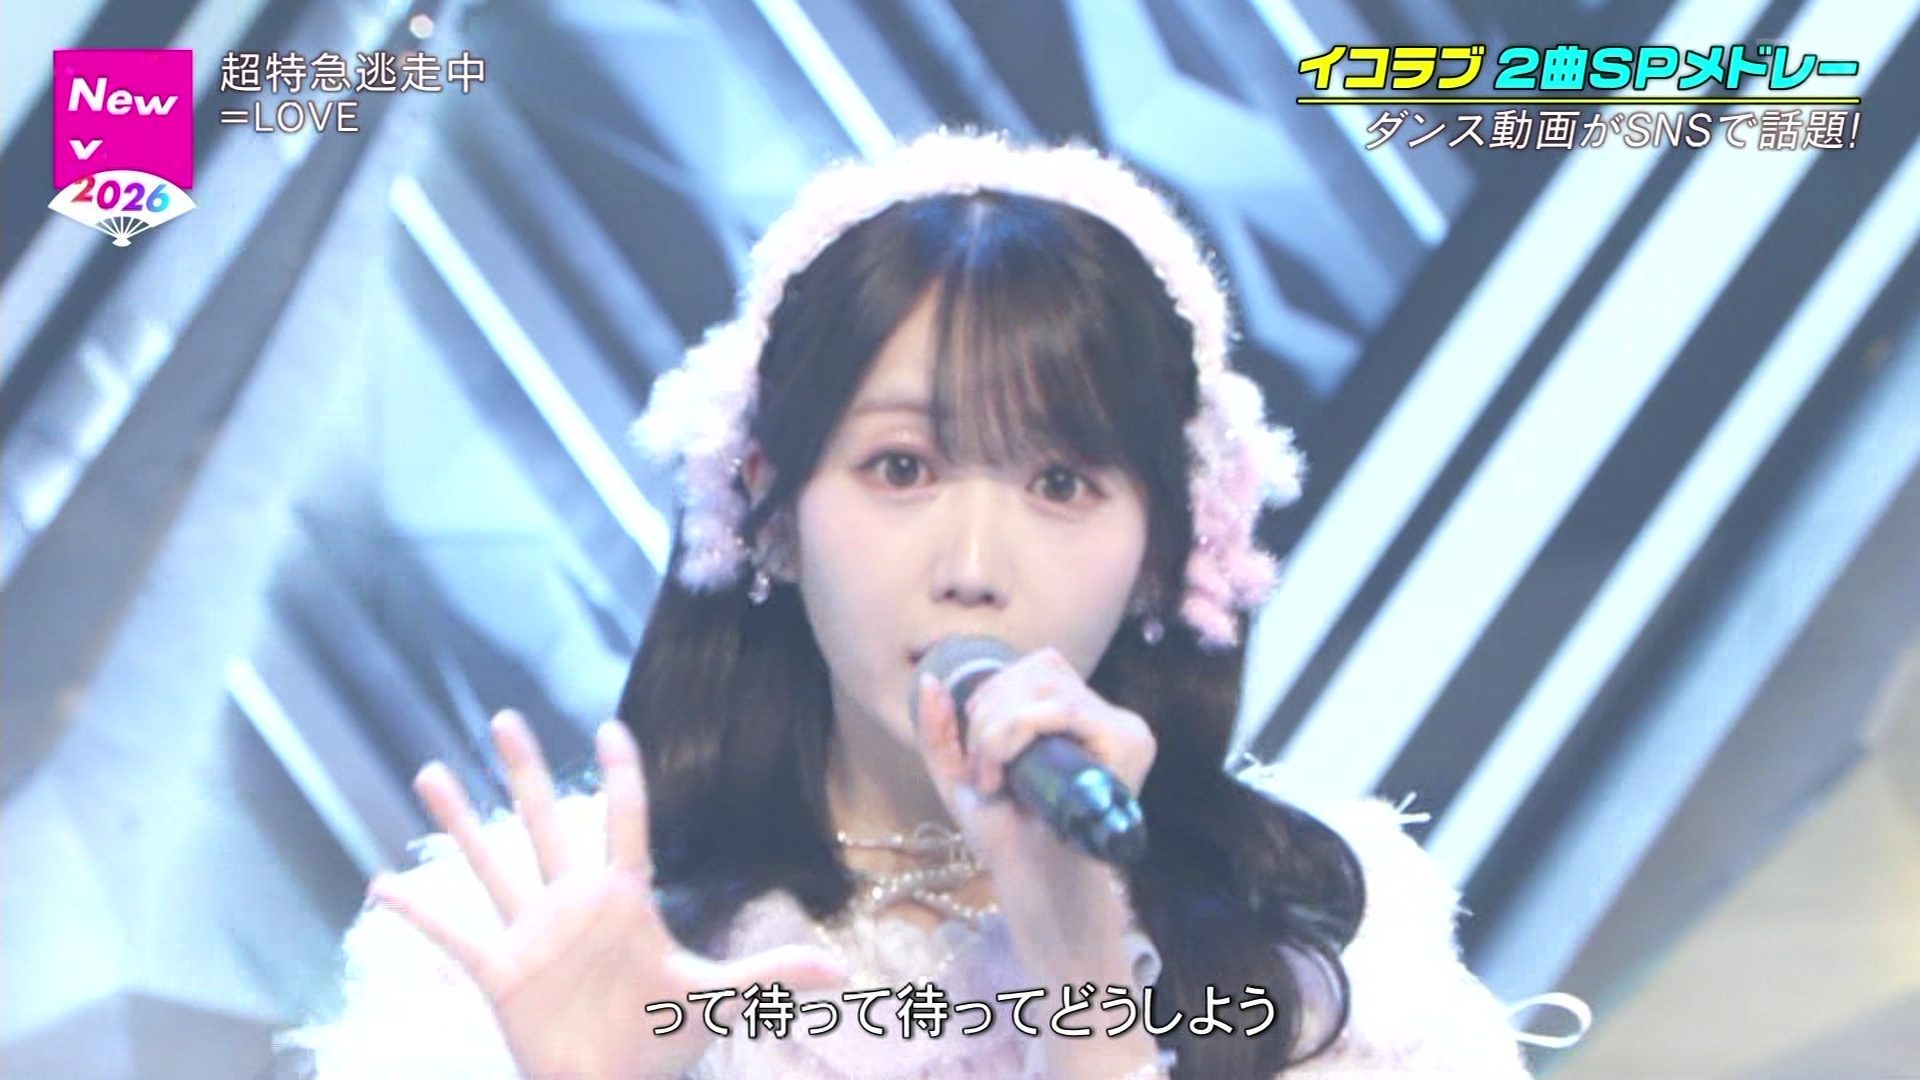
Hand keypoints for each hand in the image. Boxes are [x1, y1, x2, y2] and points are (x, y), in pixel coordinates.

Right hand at [369, 712, 846, 1079]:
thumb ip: (770, 978)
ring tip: (430, 771)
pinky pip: (452, 937)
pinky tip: (380, 885)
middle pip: (546, 823)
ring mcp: (532, 935)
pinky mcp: (500, 974)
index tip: (609, 726)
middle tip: (504, 717)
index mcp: (623, 899)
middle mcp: (572, 905)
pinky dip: (418, 914)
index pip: (626, 822)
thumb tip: (841, 973)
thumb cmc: (661, 1043)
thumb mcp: (717, 1001)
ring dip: (459, 823)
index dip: (621, 775)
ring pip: (491, 864)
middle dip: (525, 771)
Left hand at [912, 648, 1154, 956]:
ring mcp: (1122, 729)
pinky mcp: (1127, 744)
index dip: (998, 690)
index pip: (1041, 667)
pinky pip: (1063, 710)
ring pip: (1047, 686)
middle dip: (991, 711)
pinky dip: (1017, 730)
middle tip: (983, 769)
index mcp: (1074, 718)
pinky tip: (1005, 769)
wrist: (1034, 879)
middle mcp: (1105, 718)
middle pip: (1041, 671)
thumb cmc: (1005, 835)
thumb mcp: (960, 777)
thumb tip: (930, 681)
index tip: (979, 745)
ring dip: (999, 727)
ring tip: (994, 775)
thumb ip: (940, 731)